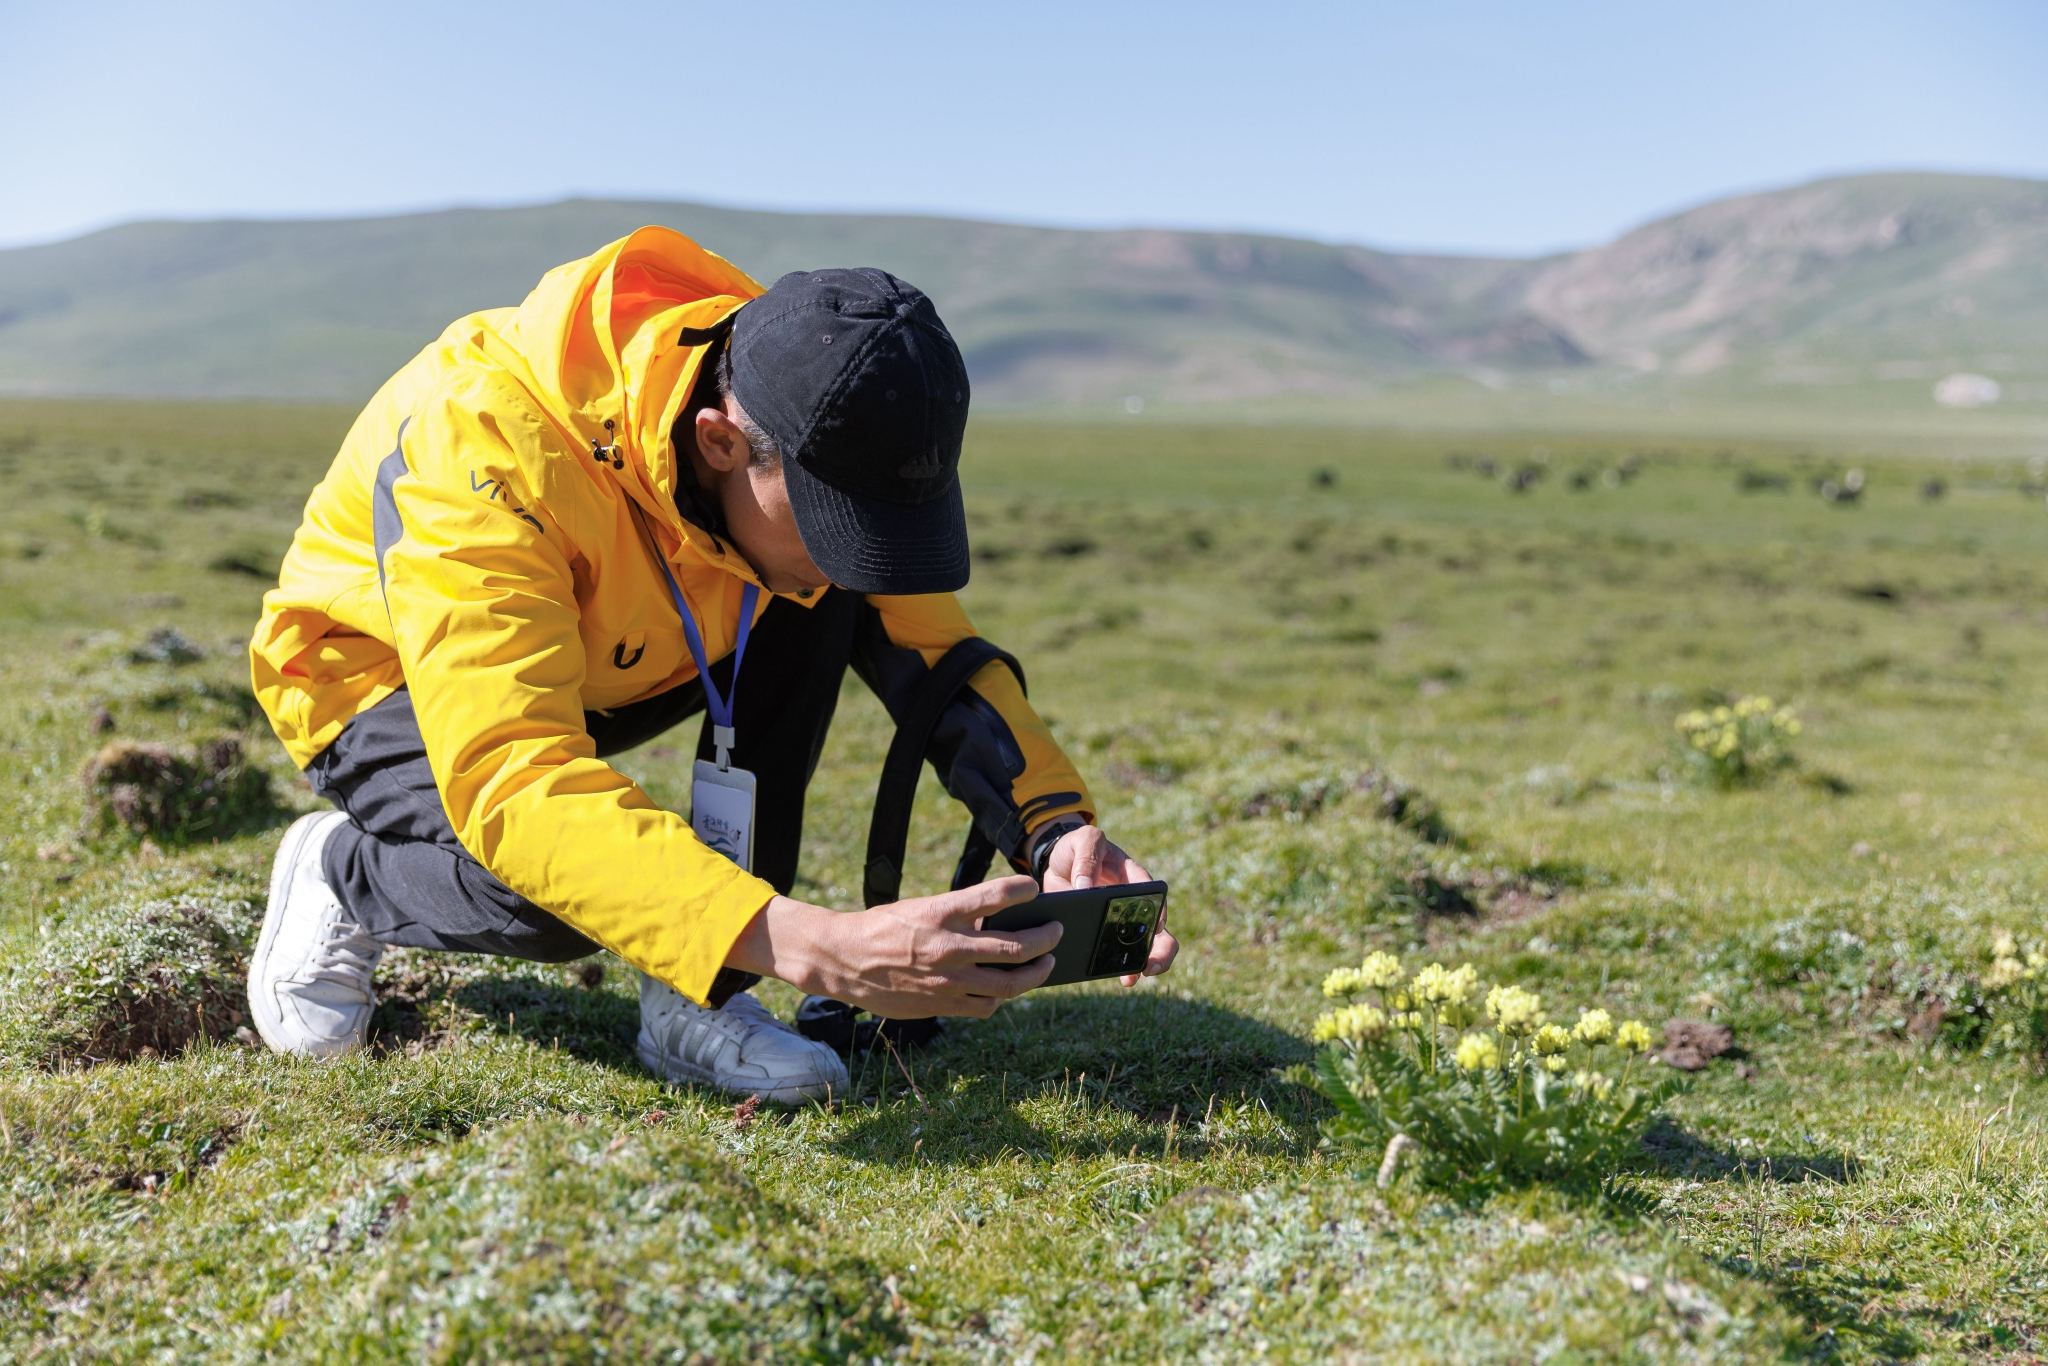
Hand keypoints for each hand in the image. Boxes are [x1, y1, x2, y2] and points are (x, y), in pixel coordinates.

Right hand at [724, 875, 1061, 1017]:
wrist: (843, 960)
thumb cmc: (883, 927)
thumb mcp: (921, 908)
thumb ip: (959, 916)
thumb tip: (997, 923)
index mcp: (941, 914)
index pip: (995, 896)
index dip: (1023, 890)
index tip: (1035, 888)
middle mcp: (949, 948)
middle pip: (1017, 947)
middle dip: (1046, 939)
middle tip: (1056, 932)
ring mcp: (948, 980)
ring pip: (1010, 983)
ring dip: (1036, 973)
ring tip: (1045, 964)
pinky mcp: (942, 1005)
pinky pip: (987, 1006)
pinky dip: (1002, 997)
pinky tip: (1005, 988)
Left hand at [1040, 826, 1178, 985]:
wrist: (1056, 862)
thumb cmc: (1076, 848)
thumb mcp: (1083, 841)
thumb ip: (1087, 856)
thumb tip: (1085, 886)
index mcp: (1132, 875)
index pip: (1151, 893)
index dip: (1157, 910)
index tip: (1156, 927)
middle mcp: (1134, 901)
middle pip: (1158, 927)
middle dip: (1160, 949)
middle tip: (1152, 966)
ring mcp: (1121, 920)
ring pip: (1143, 946)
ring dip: (1142, 964)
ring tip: (1132, 979)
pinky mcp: (1104, 933)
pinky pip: (1115, 953)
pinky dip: (1115, 966)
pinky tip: (1111, 976)